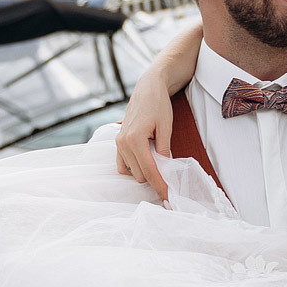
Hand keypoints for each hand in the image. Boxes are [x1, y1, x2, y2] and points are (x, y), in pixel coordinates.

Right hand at [115, 80, 175, 200]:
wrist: (147, 89)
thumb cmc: (159, 105)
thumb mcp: (166, 127)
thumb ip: (164, 150)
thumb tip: (165, 169)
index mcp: (135, 139)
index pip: (149, 171)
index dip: (160, 186)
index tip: (168, 197)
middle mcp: (123, 143)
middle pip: (140, 175)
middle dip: (154, 178)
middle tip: (169, 175)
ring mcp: (118, 143)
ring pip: (130, 172)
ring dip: (144, 172)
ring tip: (158, 163)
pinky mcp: (118, 142)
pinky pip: (122, 164)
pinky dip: (134, 167)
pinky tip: (145, 161)